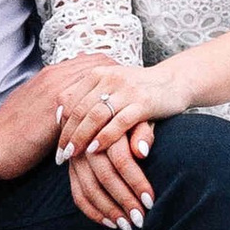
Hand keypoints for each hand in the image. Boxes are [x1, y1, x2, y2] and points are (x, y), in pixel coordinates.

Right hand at [0, 55, 132, 186]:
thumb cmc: (11, 133)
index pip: (94, 61)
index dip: (113, 72)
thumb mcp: (35, 109)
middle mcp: (57, 75)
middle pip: (103, 66)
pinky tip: (124, 128)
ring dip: (122, 96)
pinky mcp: (58, 108)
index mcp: (52, 74)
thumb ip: (55, 101)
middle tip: (140, 95)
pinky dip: (112, 117)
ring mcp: (58, 88)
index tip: (126, 85)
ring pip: (102, 84)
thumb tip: (72, 106)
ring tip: (141, 112)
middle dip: (124, 79)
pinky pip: (95, 107)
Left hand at [54, 54, 186, 229]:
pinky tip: (95, 150)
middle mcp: (109, 77)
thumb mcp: (111, 88)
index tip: (54, 143)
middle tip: (60, 156)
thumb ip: (87, 98)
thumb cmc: (138, 90)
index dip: (60, 123)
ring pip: (95, 115)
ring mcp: (126, 89)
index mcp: (97, 73)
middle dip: (68, 134)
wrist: (175, 81)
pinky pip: (119, 122)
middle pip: (79, 109)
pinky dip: (105, 137)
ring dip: (81, 137)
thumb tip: (58, 114)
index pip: (70, 99)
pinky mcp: (143, 102)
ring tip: (73, 155)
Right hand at [66, 117, 153, 229]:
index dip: (136, 182)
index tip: (151, 201)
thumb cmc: (130, 118)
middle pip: (105, 177)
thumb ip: (143, 132)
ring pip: (89, 189)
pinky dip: (93, 211)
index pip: (121, 160)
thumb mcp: (140, 118)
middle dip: (124, 201)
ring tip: (128, 226)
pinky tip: (110, 223)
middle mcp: (87, 144)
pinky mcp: (71, 169)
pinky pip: (78, 194)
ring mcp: (76, 158)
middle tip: (140, 220)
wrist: (104, 112)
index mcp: (106, 129)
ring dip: (109, 211)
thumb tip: (142, 152)